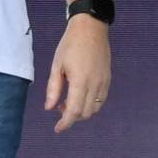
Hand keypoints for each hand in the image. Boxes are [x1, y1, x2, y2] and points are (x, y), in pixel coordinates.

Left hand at [43, 17, 111, 132]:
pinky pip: (101, 99)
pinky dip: (90, 104)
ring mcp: (103, 82)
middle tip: (59, 108)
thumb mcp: (57, 66)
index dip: (65, 123)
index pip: (73, 111)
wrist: (91, 29)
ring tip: (69, 101)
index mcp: (80, 81)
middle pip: (85, 113)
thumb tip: (49, 108)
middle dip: (72, 117)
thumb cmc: (70, 45)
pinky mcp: (108, 79)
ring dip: (81, 111)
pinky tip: (81, 95)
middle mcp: (95, 84)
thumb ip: (53, 89)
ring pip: (94, 108)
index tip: (57, 128)